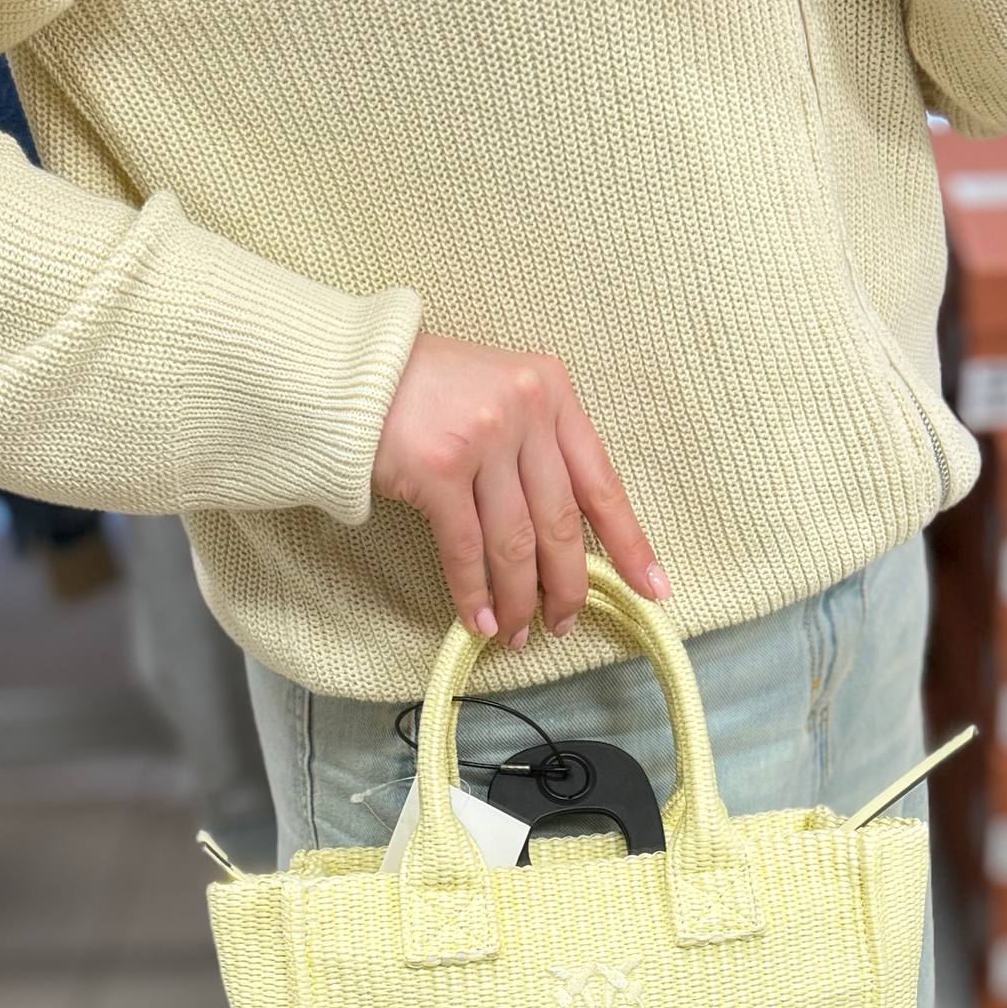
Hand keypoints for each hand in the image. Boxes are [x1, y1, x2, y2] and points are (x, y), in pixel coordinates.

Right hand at [371, 332, 668, 648]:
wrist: (353, 373)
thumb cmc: (428, 392)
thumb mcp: (502, 397)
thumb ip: (538, 449)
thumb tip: (562, 539)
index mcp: (553, 393)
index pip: (602, 483)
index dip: (629, 544)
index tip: (653, 588)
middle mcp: (526, 411)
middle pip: (562, 523)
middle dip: (567, 587)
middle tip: (564, 625)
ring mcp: (483, 438)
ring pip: (516, 544)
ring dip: (520, 600)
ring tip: (518, 633)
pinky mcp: (438, 469)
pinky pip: (467, 551)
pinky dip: (476, 594)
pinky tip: (481, 622)